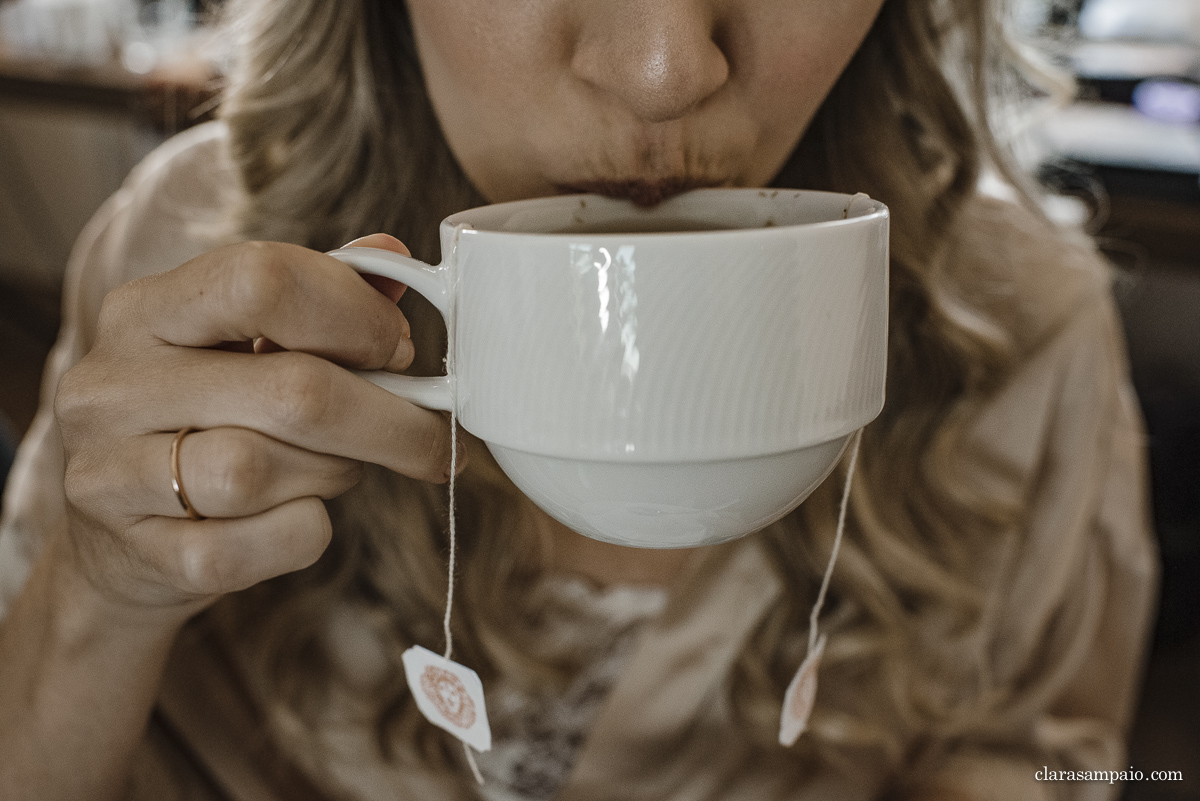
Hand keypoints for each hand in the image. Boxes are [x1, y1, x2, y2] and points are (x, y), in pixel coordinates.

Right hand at [53, 234, 459, 621]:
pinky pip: (266, 542)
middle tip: (430, 438)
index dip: (355, 315)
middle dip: (388, 419)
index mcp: (145, 311)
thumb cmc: (202, 424)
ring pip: (266, 472)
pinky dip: (307, 532)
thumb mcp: (238, 347)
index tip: (398, 351)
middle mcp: (114, 386)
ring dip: (334, 473)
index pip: (261, 280)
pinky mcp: (143, 556)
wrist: (118, 543)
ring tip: (339, 468)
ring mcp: (112, 476)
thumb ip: (317, 298)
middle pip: (292, 391)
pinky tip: (300, 517)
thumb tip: (396, 258)